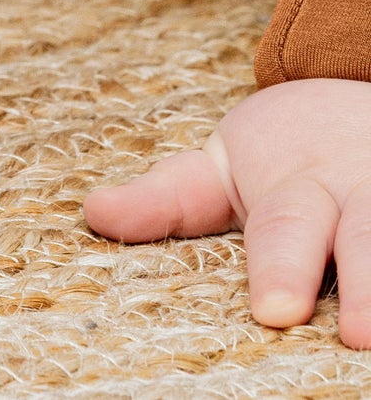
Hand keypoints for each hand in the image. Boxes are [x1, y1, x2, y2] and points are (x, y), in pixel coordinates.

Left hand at [84, 78, 370, 342]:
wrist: (365, 99)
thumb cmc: (288, 155)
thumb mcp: (226, 165)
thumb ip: (167, 199)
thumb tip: (92, 216)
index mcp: (299, 182)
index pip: (286, 226)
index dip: (279, 267)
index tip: (269, 311)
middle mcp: (362, 193)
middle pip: (362, 240)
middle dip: (362, 287)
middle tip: (354, 337)